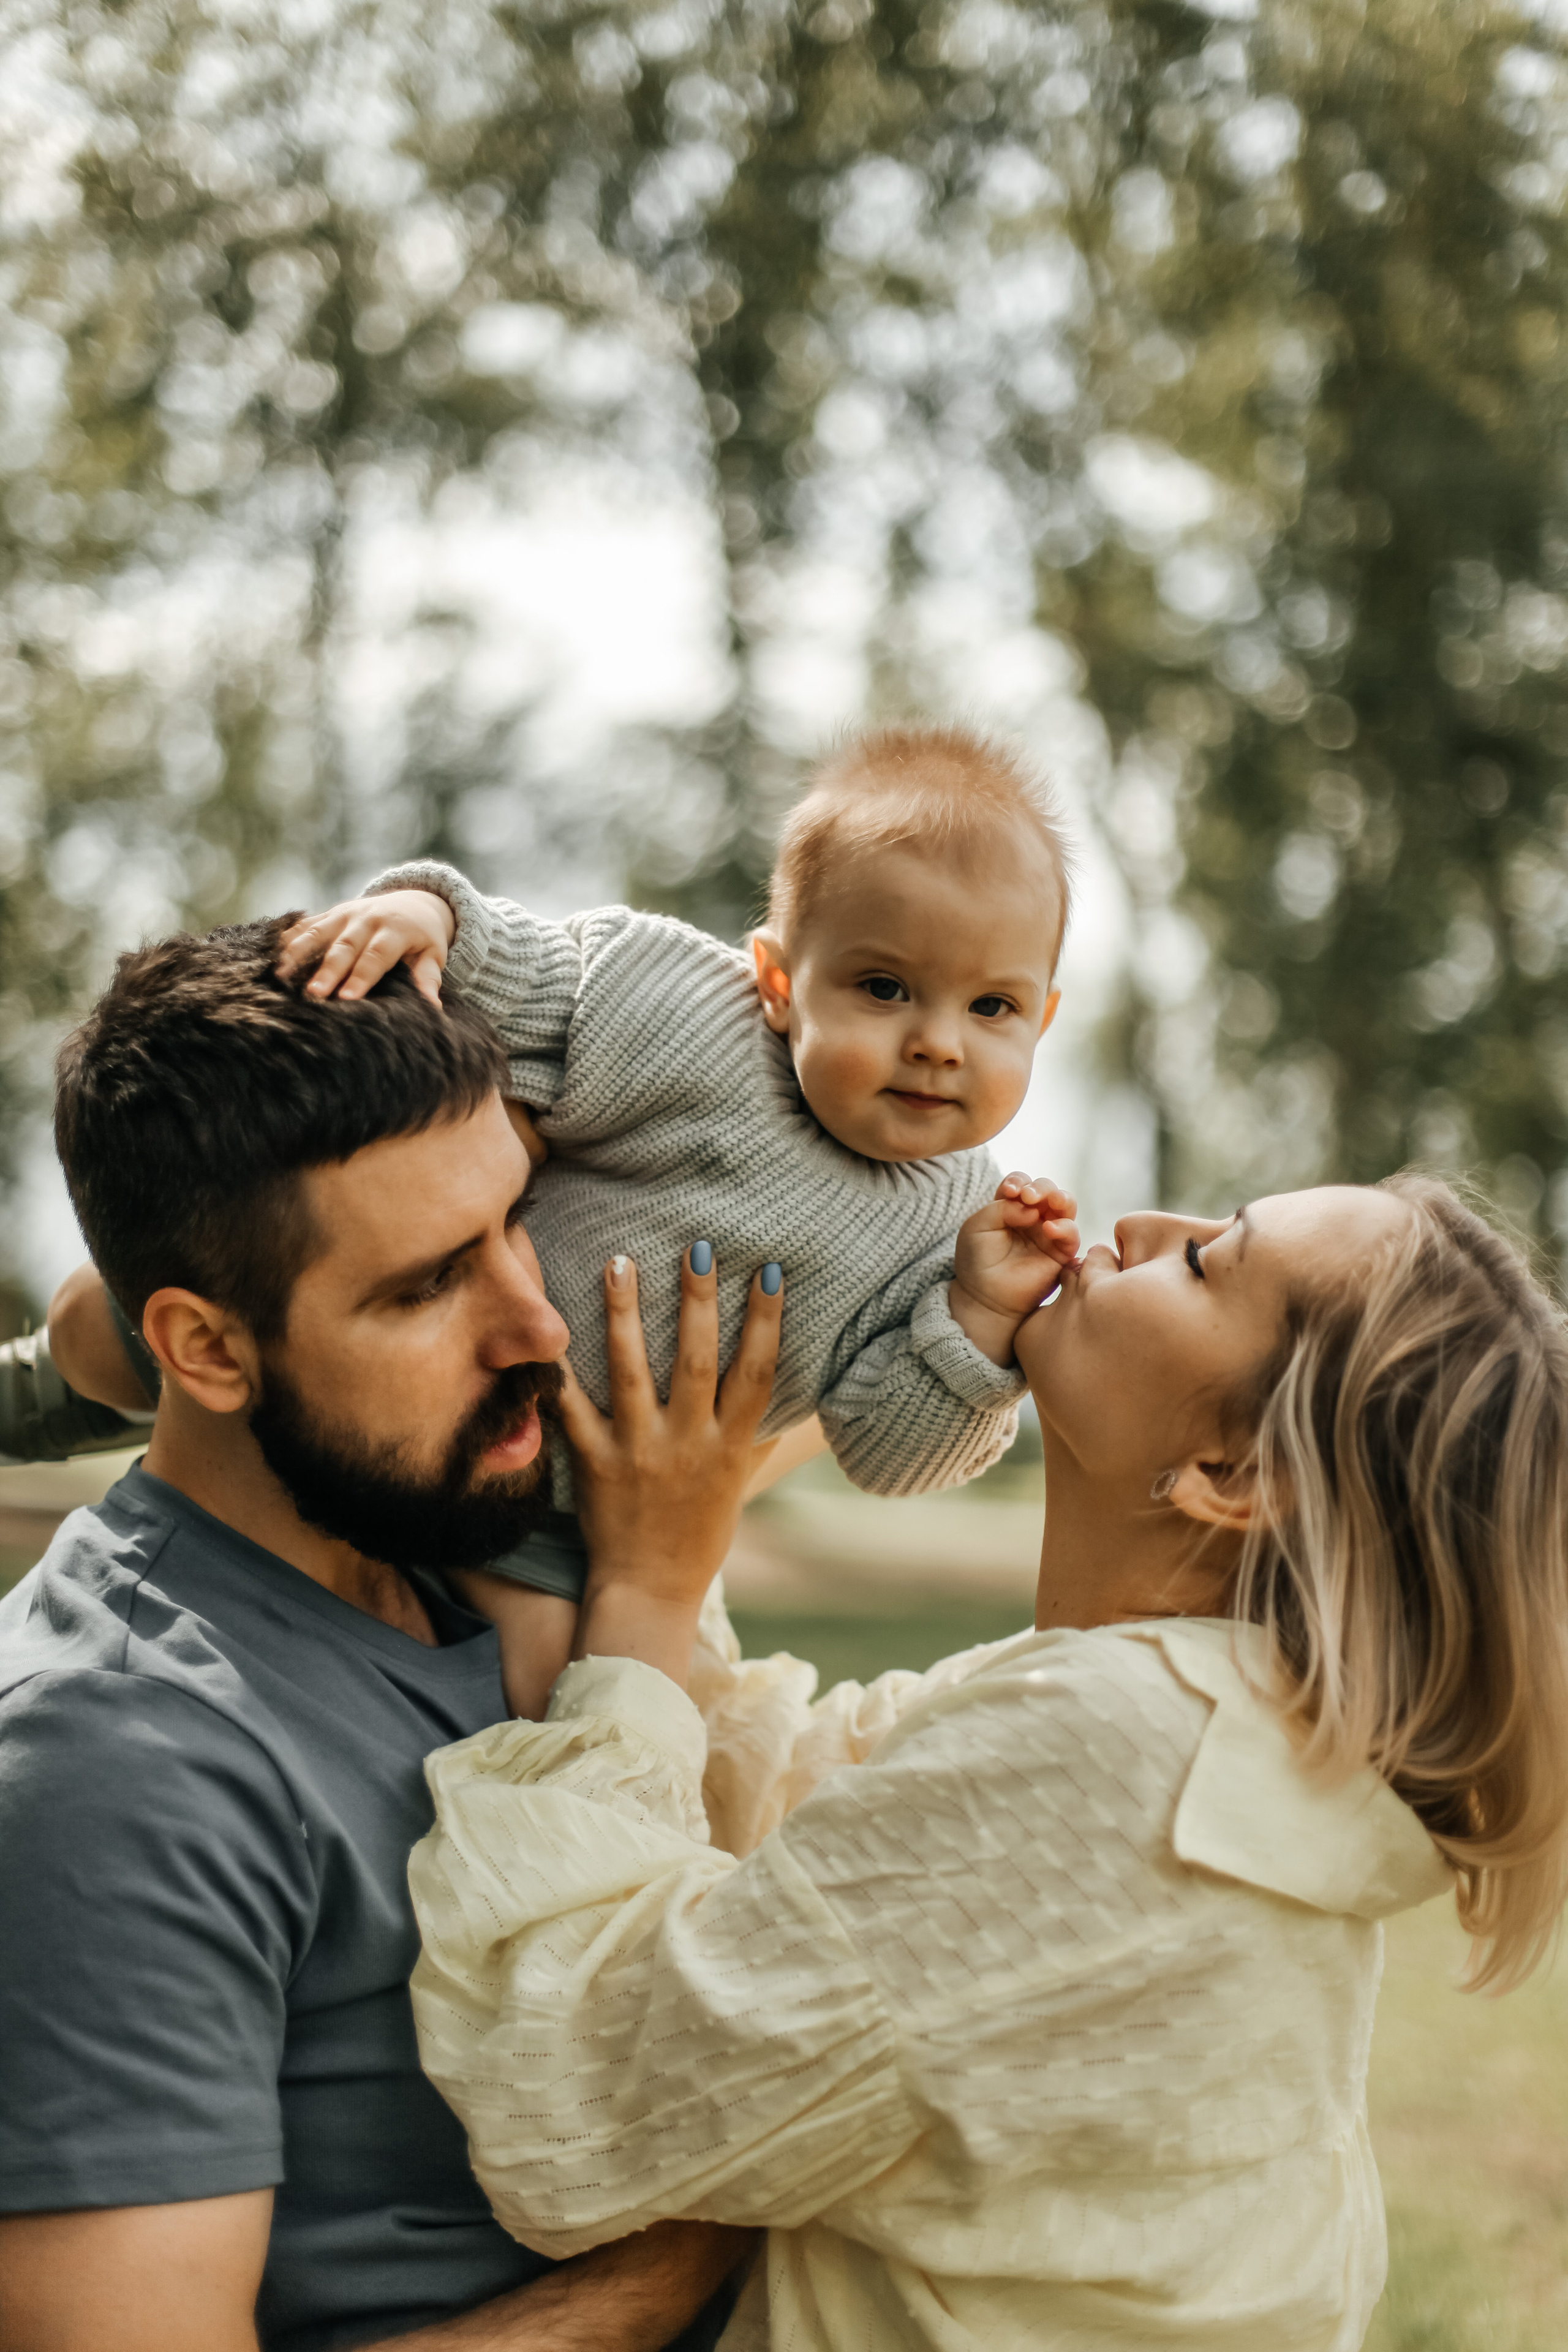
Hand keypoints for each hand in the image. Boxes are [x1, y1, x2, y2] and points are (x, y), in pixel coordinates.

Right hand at [275, 890, 455, 1006]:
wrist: (413, 902)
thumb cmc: (423, 938)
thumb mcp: (433, 954)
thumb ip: (428, 977)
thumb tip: (432, 1006)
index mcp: (395, 930)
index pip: (376, 956)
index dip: (361, 977)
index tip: (347, 998)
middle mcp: (368, 918)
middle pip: (345, 947)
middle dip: (327, 970)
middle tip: (312, 994)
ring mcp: (345, 913)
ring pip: (318, 933)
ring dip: (299, 953)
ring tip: (280, 975)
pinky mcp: (330, 913)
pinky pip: (307, 925)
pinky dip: (289, 938)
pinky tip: (270, 954)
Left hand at [561, 1246, 782, 1686]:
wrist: (650, 1595)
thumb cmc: (699, 1538)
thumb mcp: (740, 1486)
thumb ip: (760, 1441)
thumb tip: (795, 1403)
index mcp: (729, 1448)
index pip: (757, 1373)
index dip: (767, 1322)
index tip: (770, 1272)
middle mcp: (689, 1444)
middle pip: (698, 1360)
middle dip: (699, 1300)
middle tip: (697, 1246)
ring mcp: (640, 1452)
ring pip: (632, 1372)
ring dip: (626, 1313)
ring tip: (619, 1261)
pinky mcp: (595, 1465)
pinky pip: (573, 1410)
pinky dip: (559, 1373)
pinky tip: (550, 1332)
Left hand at [949, 1173, 1079, 1365]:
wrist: (984, 1296)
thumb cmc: (977, 1260)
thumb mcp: (977, 1227)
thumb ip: (1001, 1209)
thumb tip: (1031, 1208)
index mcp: (1011, 1206)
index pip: (1021, 1183)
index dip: (1018, 1182)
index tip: (1008, 1192)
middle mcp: (1033, 1216)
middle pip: (1047, 1189)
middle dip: (1041, 1187)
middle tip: (1027, 1196)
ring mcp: (1049, 1233)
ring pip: (1066, 1205)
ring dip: (1061, 1198)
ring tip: (1050, 1202)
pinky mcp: (1061, 1253)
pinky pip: (1072, 1234)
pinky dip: (1064, 1227)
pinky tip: (1048, 1229)